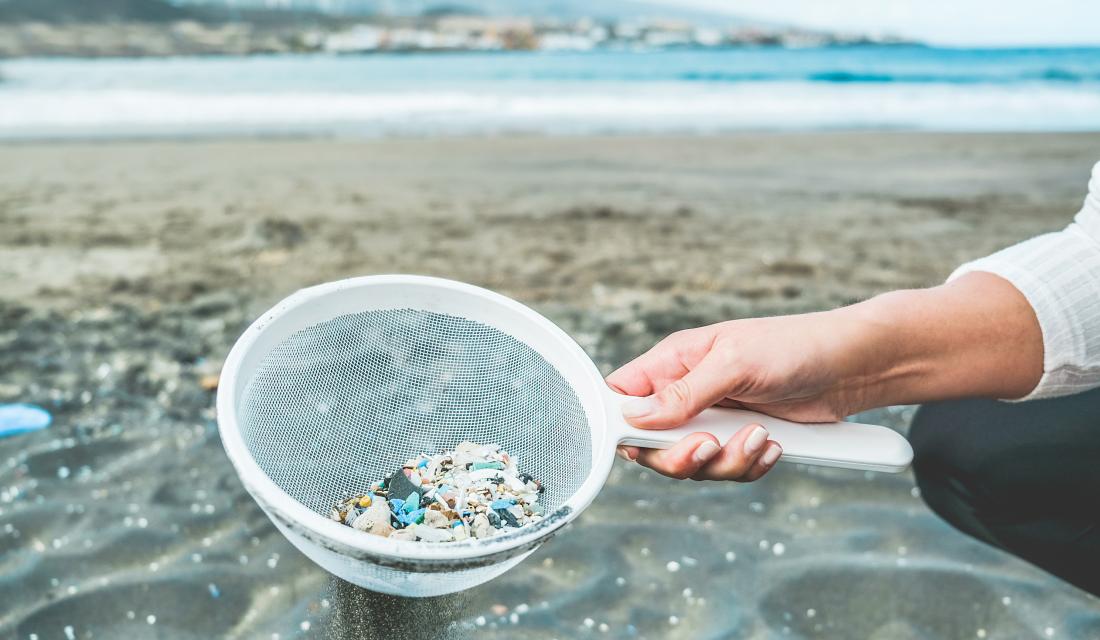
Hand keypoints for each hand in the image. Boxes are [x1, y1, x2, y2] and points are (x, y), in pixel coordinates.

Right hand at [606, 311, 858, 480]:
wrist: (852, 366)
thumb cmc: (794, 346)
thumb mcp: (733, 363)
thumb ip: (683, 393)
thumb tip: (633, 416)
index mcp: (674, 362)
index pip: (622, 397)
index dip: (621, 424)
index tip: (639, 441)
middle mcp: (688, 394)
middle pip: (651, 444)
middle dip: (679, 456)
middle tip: (709, 447)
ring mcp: (714, 420)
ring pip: (691, 464)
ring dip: (726, 461)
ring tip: (760, 437)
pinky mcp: (741, 441)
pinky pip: (727, 470)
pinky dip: (750, 466)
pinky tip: (773, 446)